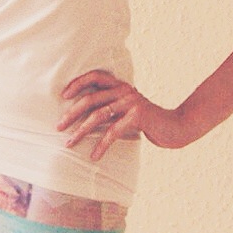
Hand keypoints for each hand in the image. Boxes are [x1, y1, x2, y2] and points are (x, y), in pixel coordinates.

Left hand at [57, 70, 190, 157]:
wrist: (175, 127)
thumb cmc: (147, 121)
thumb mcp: (127, 109)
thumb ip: (111, 106)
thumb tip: (83, 116)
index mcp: (120, 85)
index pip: (95, 76)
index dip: (77, 83)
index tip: (63, 96)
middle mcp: (124, 90)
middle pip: (91, 98)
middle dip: (71, 113)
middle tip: (58, 127)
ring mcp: (131, 102)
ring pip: (98, 116)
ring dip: (81, 131)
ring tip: (69, 144)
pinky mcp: (137, 116)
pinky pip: (113, 132)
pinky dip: (101, 145)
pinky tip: (94, 156)